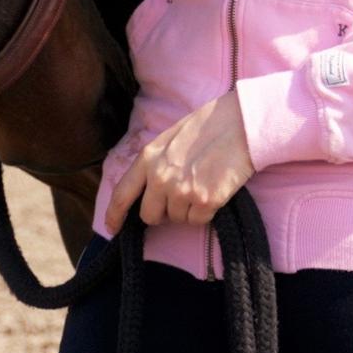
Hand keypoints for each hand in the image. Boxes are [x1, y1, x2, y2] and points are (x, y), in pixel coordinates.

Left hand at [103, 92, 253, 234]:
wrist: (241, 123)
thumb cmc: (208, 126)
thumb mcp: (170, 138)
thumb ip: (155, 162)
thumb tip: (149, 188)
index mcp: (148, 157)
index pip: (122, 193)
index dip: (114, 215)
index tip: (112, 229)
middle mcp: (161, 176)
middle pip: (149, 215)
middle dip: (161, 213)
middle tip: (179, 198)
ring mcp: (182, 190)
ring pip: (177, 219)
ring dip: (187, 210)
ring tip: (202, 184)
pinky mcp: (205, 201)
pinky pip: (198, 220)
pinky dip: (205, 212)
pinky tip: (213, 190)